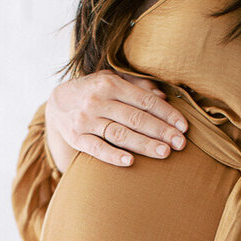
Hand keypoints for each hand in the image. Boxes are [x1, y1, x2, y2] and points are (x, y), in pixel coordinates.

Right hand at [45, 70, 188, 173]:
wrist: (57, 101)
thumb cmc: (94, 91)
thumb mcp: (112, 79)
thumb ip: (137, 85)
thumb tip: (162, 96)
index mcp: (110, 84)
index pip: (145, 101)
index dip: (167, 114)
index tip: (183, 127)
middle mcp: (97, 101)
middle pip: (135, 118)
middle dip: (161, 131)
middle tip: (180, 144)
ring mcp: (85, 120)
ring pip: (119, 134)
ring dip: (143, 144)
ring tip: (164, 153)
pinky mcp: (75, 137)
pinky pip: (96, 148)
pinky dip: (112, 156)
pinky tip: (129, 162)